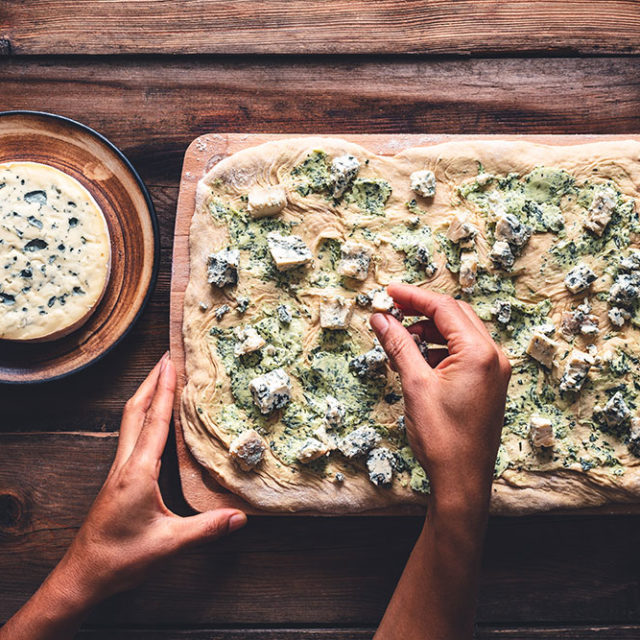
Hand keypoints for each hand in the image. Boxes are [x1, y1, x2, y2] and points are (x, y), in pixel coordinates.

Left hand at [56, 353, 246, 606]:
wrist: (83, 575)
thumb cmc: (120, 558)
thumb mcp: (168, 543)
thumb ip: (206, 528)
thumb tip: (241, 516)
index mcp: (137, 471)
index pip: (154, 421)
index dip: (165, 390)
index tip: (171, 362)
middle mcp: (126, 464)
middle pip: (136, 411)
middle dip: (152, 381)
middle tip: (167, 358)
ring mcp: (120, 471)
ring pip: (131, 422)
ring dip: (147, 396)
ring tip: (163, 378)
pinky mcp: (120, 479)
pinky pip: (133, 437)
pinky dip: (146, 418)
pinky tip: (157, 421)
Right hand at [370, 284, 510, 510]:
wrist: (462, 480)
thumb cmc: (442, 437)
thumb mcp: (414, 384)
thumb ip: (398, 345)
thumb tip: (381, 318)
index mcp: (480, 353)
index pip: (445, 308)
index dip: (413, 296)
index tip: (389, 292)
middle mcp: (494, 357)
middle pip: (455, 316)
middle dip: (422, 311)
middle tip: (392, 310)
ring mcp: (494, 371)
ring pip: (460, 334)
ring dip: (430, 331)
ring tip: (401, 341)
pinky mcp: (489, 384)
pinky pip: (464, 354)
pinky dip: (440, 350)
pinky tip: (418, 360)